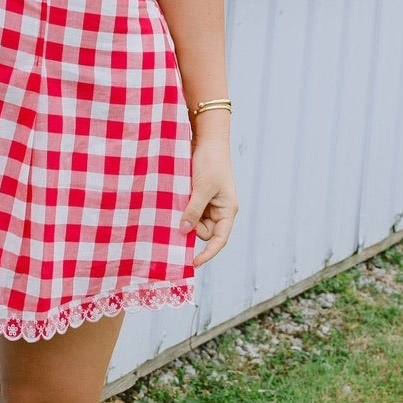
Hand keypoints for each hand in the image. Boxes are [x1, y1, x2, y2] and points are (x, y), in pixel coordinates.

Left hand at [182, 134, 237, 267]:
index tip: (193, 263)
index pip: (219, 239)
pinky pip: (189, 209)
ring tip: (178, 200)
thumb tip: (184, 231)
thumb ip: (194, 210)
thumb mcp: (202, 188)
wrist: (208, 139)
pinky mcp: (198, 195)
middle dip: (191, 227)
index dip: (207, 253)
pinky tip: (175, 200)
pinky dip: (182, 208)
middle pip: (203, 231)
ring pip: (194, 220)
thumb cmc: (211, 162)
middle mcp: (219, 209)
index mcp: (227, 210)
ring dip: (185, 216)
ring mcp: (208, 202)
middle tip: (180, 213)